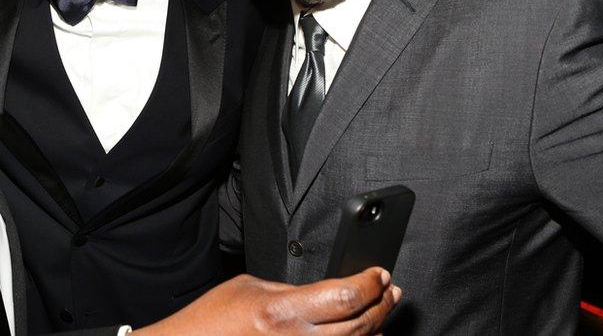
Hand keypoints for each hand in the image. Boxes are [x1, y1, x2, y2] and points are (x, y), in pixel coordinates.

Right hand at [135, 267, 399, 334]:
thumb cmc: (211, 322)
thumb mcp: (249, 288)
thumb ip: (290, 289)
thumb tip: (324, 289)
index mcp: (280, 312)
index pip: (343, 296)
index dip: (370, 283)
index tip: (380, 273)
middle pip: (359, 323)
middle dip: (381, 303)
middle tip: (390, 289)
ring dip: (376, 326)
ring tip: (384, 309)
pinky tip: (366, 335)